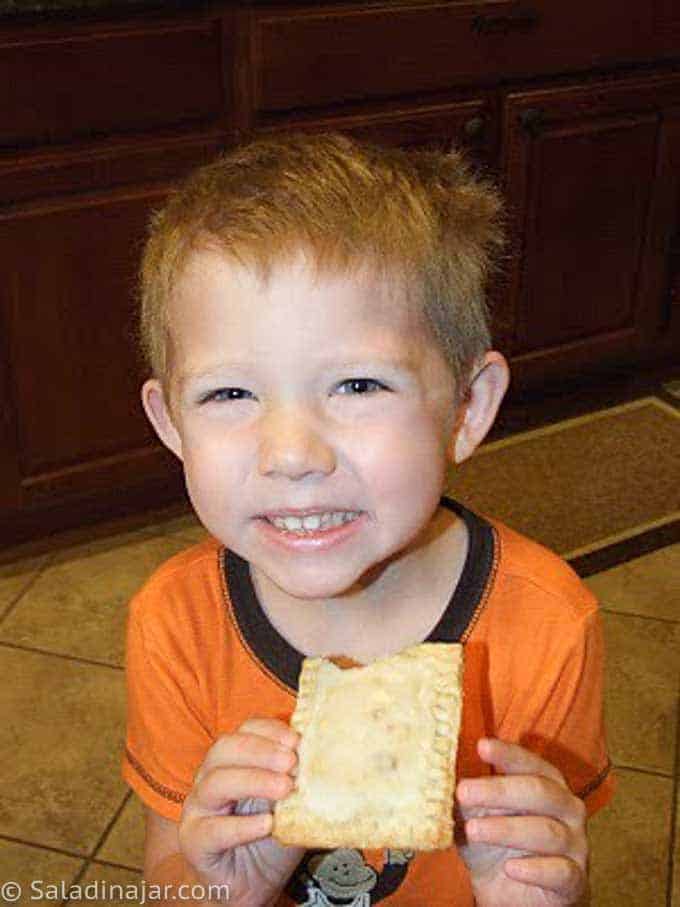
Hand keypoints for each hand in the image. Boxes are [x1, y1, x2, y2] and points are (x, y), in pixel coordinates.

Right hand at [178, 718, 303, 905]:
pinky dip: (241, 825)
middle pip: (225, 748)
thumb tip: (328, 758)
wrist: (252, 883)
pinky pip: (212, 829)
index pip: (245, 730)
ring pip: (215, 783)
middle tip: (291, 763)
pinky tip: (266, 824)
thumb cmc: (270, 835)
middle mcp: (210, 776)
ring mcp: (198, 808)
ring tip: (284, 789)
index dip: (269, 731)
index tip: (296, 740)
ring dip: (253, 781)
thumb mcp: (290, 800)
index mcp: (233, 759)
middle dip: (261, 751)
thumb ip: (300, 779)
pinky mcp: (194, 841)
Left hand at [456, 738, 587, 906]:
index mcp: (547, 785)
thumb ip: (467, 797)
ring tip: (473, 830)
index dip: (508, 754)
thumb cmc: (496, 847)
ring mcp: (575, 844)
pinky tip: (510, 868)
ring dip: (506, 829)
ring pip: (546, 830)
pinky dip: (534, 869)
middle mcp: (567, 809)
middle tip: (463, 792)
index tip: (481, 746)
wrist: (511, 898)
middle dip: (499, 790)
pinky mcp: (574, 880)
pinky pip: (561, 871)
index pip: (531, 763)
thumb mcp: (476, 817)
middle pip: (539, 791)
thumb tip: (439, 775)